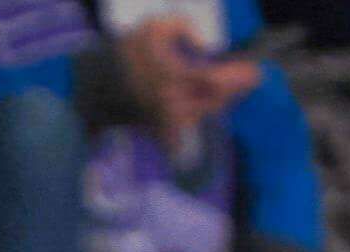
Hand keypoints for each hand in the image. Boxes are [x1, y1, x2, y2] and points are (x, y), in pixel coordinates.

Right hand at [114, 21, 260, 149]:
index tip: (255, 71)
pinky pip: (187, 125)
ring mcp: (164, 120)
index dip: (237, 77)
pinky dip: (201, 114)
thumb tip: (204, 44)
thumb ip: (183, 28)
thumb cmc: (124, 53)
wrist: (94, 84)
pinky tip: (208, 105)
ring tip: (232, 90)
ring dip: (220, 103)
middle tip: (249, 79)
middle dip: (234, 91)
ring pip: (202, 115)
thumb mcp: (153, 26)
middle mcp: (172, 103)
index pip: (214, 81)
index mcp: (172, 78)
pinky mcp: (157, 127)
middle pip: (214, 103)